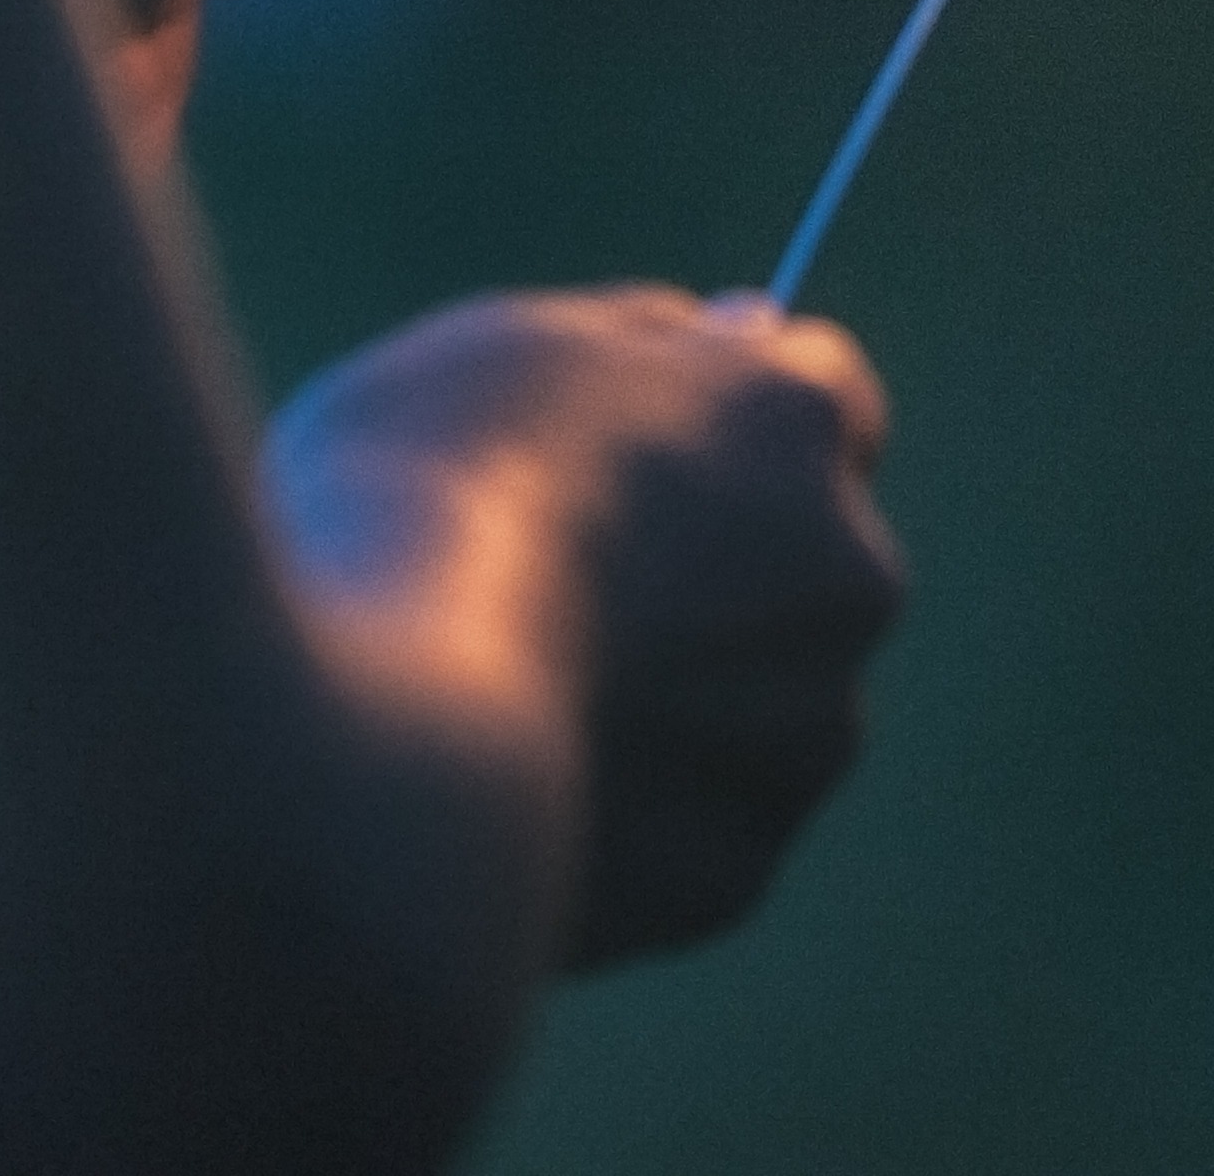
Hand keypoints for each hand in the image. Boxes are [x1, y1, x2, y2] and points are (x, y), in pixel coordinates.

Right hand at [275, 287, 904, 972]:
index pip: (824, 406)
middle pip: (798, 570)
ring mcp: (803, 737)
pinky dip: (630, 823)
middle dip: (710, 580)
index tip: (643, 458)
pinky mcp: (735, 872)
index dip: (724, 430)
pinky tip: (523, 795)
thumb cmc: (411, 502)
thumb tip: (736, 340)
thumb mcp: (517, 348)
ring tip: (517, 706)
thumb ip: (651, 344)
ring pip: (756, 713)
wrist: (364, 733)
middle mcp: (849, 576)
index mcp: (799, 422)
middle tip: (552, 593)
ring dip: (678, 709)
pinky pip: (691, 834)